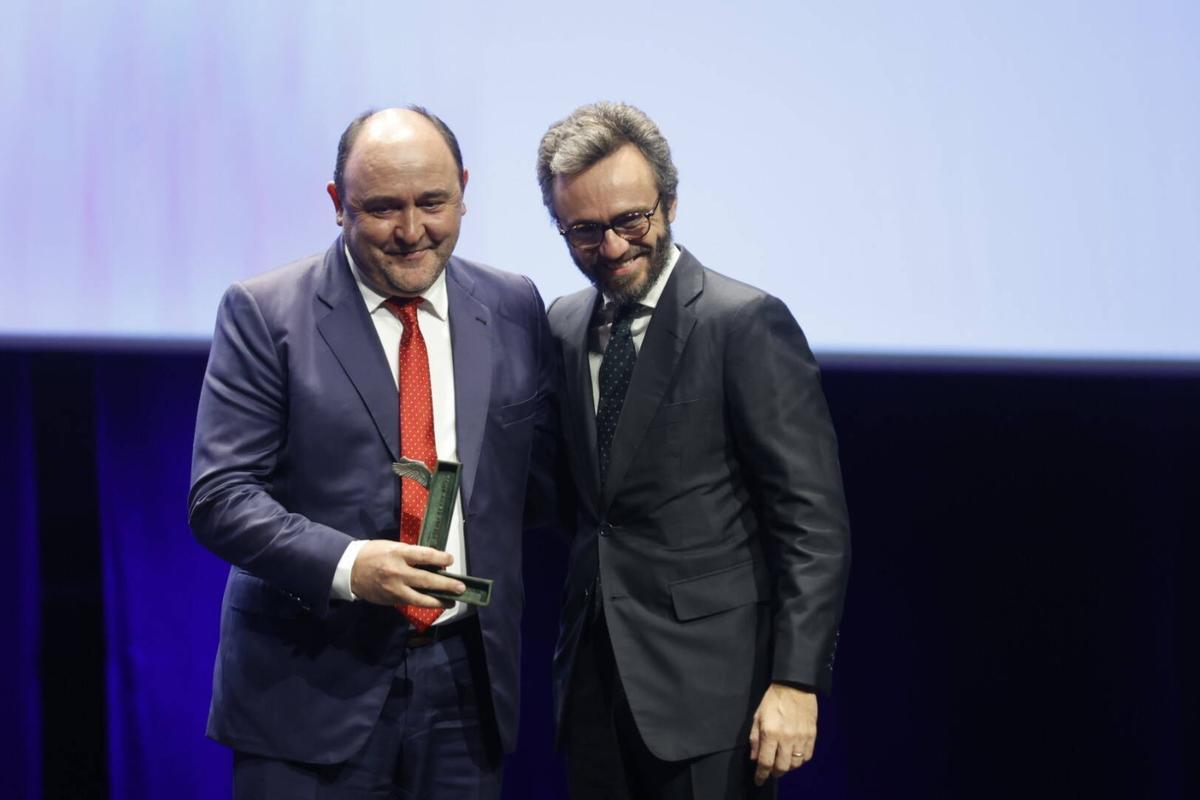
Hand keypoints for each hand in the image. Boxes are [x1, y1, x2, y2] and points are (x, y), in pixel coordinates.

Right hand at [350, 540, 465, 605]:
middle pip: (427, 580)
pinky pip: (411, 602)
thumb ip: (410, 554)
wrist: (349, 570)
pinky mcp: (391, 600)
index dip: (440, 558)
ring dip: (439, 601)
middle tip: (461, 587)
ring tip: (452, 601)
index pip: (425, 556)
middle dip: (446, 584)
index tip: (450, 560)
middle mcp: (398, 572)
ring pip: (421, 598)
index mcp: (398, 553)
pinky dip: (424, 603)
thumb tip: (431, 562)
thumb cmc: (373, 553)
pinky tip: (434, 602)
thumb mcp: (392, 547)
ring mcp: (394, 589)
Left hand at [748, 683, 817, 785]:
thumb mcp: (758, 716)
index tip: (759, 780)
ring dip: (787, 767)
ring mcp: (801, 737)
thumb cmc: (773, 699)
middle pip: (782, 767)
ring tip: (782, 763)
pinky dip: (800, 761)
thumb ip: (755, 738)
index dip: (761, 775)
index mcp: (770, 732)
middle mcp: (786, 738)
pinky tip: (794, 756)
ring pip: (795, 764)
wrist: (795, 685)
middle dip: (774, 772)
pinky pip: (807, 756)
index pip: (765, 762)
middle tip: (771, 771)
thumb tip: (755, 758)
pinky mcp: (812, 735)